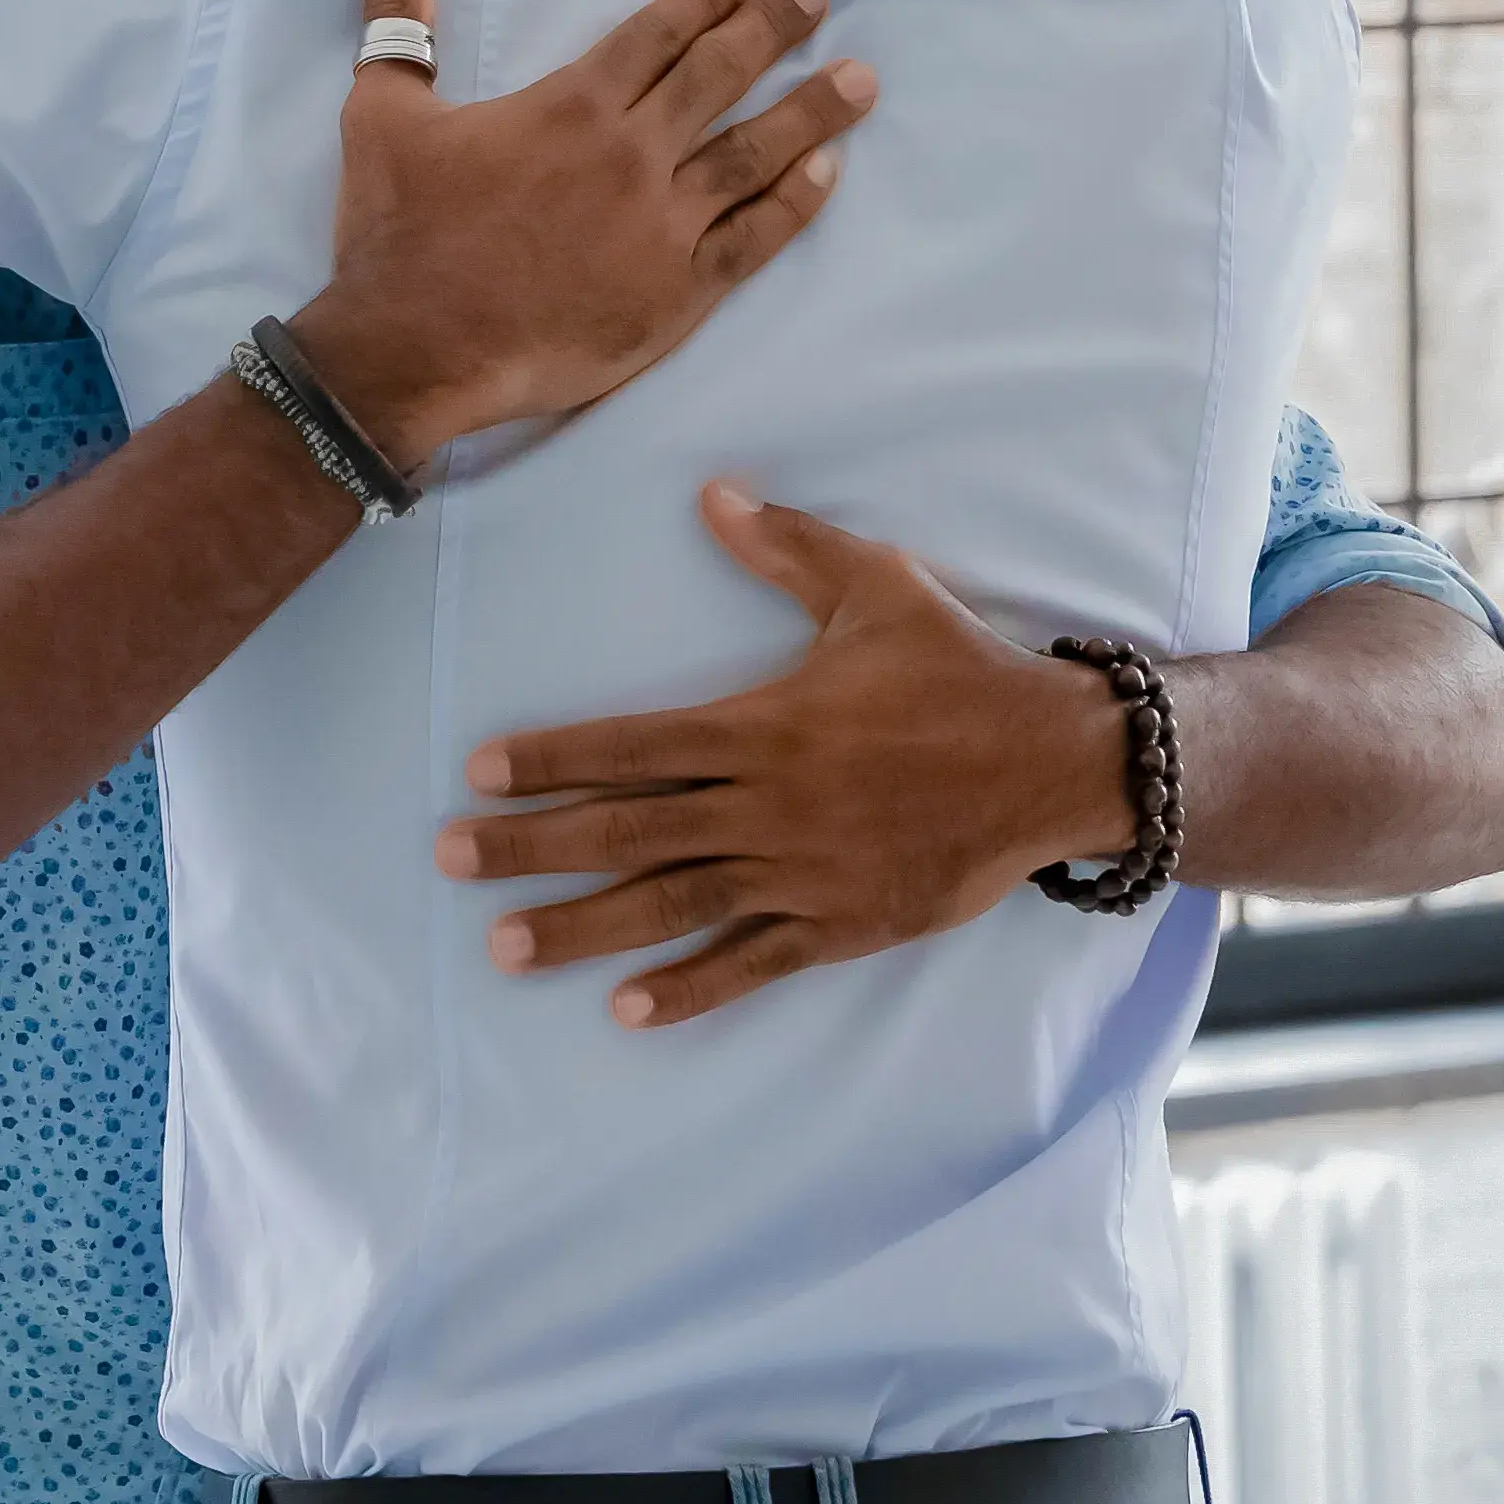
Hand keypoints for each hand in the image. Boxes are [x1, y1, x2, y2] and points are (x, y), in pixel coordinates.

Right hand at [277, 0, 871, 463]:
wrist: (413, 351)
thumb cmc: (398, 233)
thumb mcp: (381, 114)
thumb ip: (396, 22)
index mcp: (572, 104)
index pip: (658, 33)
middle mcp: (632, 154)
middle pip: (720, 75)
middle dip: (774, 26)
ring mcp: (663, 225)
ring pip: (755, 154)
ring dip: (811, 111)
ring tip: (860, 79)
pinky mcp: (677, 294)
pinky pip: (753, 240)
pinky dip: (795, 204)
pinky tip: (829, 173)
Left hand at [443, 485, 1128, 1024]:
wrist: (1052, 763)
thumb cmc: (960, 671)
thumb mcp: (878, 589)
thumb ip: (788, 547)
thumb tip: (713, 493)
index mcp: (766, 725)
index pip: (635, 744)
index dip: (554, 759)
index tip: (482, 771)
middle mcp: (769, 803)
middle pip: (629, 828)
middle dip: (532, 846)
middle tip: (451, 859)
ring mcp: (802, 870)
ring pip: (673, 903)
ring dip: (584, 927)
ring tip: (505, 947)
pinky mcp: (840, 923)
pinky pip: (753, 962)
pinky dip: (691, 988)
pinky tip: (627, 1010)